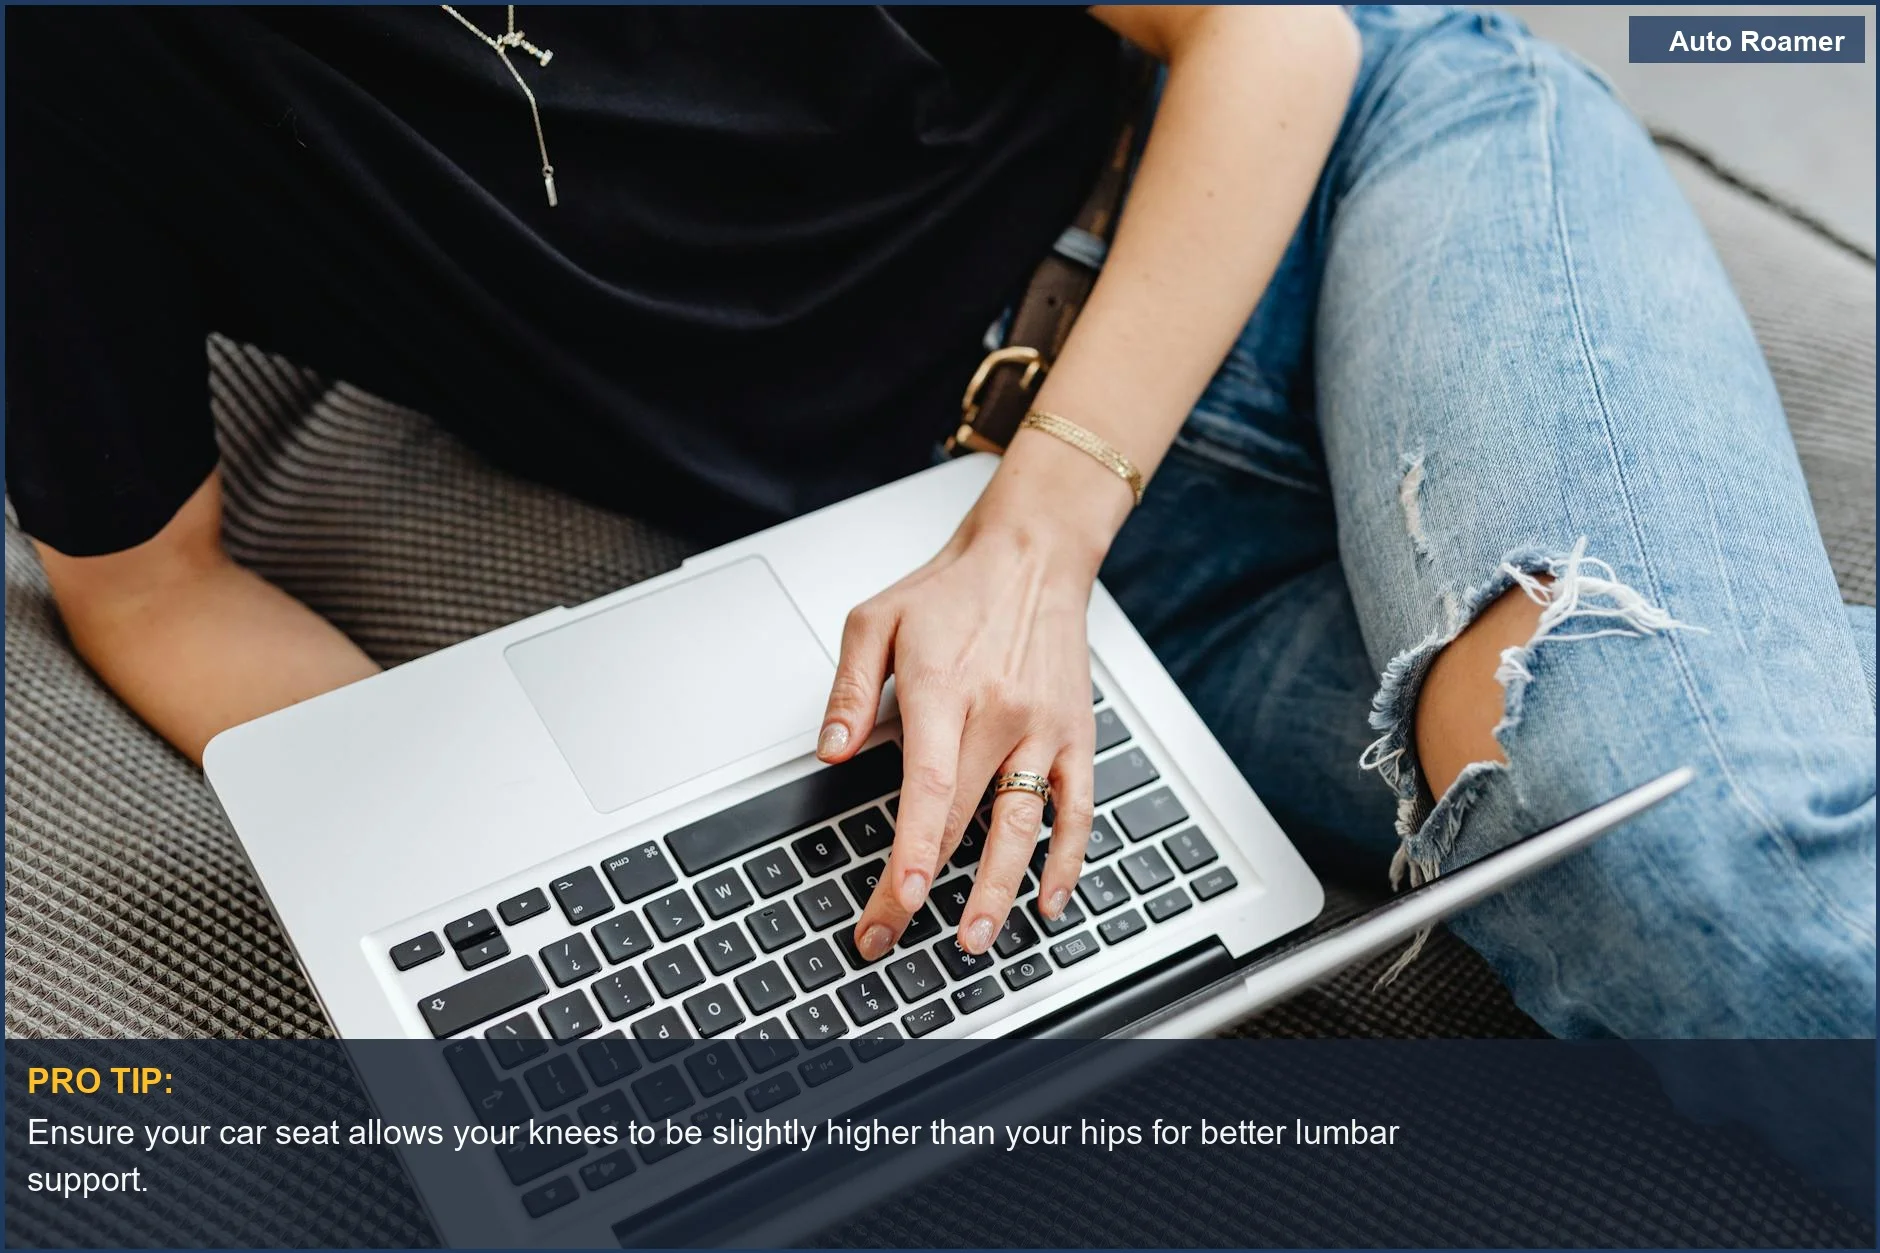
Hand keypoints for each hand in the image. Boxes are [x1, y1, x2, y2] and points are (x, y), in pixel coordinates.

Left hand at [817, 435, 1133, 961]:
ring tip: (973, 939)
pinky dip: (1066, 859)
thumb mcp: (876, 619)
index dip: (913, 851)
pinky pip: (1078, 809)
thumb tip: (829, 751)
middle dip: (920, 888)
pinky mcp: (1076, 736)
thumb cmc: (954, 589)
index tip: (898, 899)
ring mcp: (1043, 730)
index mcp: (944, 689)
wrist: (1033, 554)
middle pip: (961, 821)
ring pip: (1023, 827)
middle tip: (886, 934)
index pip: (929, 787)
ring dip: (999, 891)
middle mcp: (999, 714)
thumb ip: (849, 689)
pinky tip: (1049, 899)